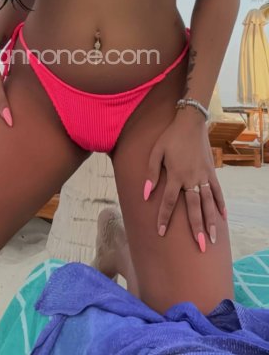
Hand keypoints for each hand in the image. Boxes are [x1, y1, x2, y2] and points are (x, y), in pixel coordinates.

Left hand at [143, 111, 226, 251]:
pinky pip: (217, 191)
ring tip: (212, 238)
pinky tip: (223, 217)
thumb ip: (151, 173)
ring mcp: (203, 176)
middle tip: (200, 247)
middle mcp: (191, 178)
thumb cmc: (170, 137)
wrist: (190, 123)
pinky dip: (220, 204)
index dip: (164, 217)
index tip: (161, 232)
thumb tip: (145, 194)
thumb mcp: (156, 152)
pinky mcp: (211, 172)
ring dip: (211, 221)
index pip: (168, 201)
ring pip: (208, 203)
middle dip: (196, 228)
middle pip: (193, 208)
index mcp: (175, 175)